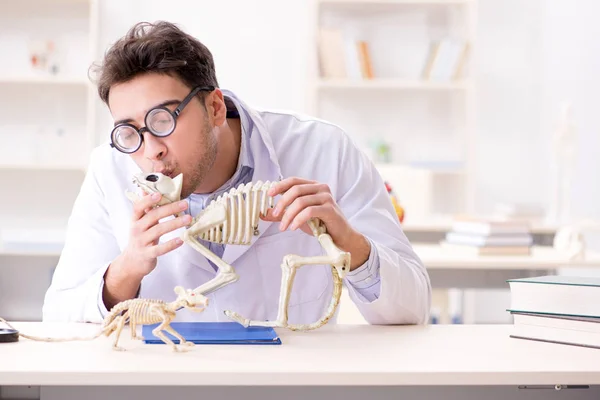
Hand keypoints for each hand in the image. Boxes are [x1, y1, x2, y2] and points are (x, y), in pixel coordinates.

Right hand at [103, 192, 190, 308]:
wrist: (132, 262)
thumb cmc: (140, 238)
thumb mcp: (140, 222)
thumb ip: (145, 208)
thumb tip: (146, 189)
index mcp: (135, 220)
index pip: (138, 206)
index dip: (148, 200)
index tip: (160, 194)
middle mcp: (137, 229)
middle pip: (153, 216)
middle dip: (170, 208)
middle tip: (185, 204)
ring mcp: (142, 242)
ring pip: (159, 230)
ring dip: (175, 223)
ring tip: (188, 218)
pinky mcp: (148, 254)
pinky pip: (160, 249)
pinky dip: (170, 244)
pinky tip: (181, 240)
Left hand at [261, 177, 370, 269]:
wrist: (340, 237)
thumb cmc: (320, 224)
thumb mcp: (298, 217)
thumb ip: (283, 214)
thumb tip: (263, 214)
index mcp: (313, 186)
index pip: (294, 181)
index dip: (280, 185)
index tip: (269, 194)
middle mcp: (321, 188)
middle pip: (296, 190)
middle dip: (282, 203)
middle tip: (276, 215)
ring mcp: (326, 198)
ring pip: (301, 201)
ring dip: (289, 215)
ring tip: (284, 227)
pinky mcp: (330, 209)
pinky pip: (309, 211)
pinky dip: (298, 219)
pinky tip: (293, 227)